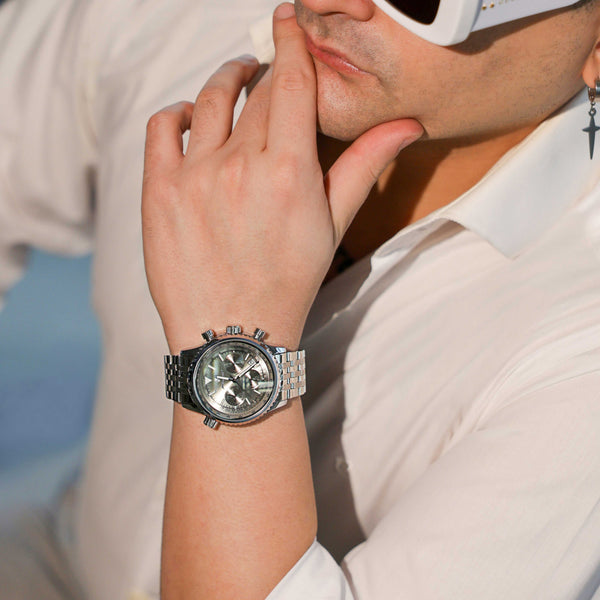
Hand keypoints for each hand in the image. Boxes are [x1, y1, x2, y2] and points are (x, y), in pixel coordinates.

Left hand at [141, 2, 422, 353]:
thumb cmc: (288, 283)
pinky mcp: (160, 191)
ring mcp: (195, 176)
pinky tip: (192, 120)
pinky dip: (179, 113)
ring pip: (209, 100)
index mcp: (290, 170)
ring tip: (236, 81)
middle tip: (272, 72)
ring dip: (226, 81)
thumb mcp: (332, 226)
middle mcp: (241, 164)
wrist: (234, 333)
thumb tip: (406, 124)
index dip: (291, 44)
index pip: (293, 83)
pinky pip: (163, 126)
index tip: (287, 20)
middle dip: (266, 72)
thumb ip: (363, 165)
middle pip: (257, 93)